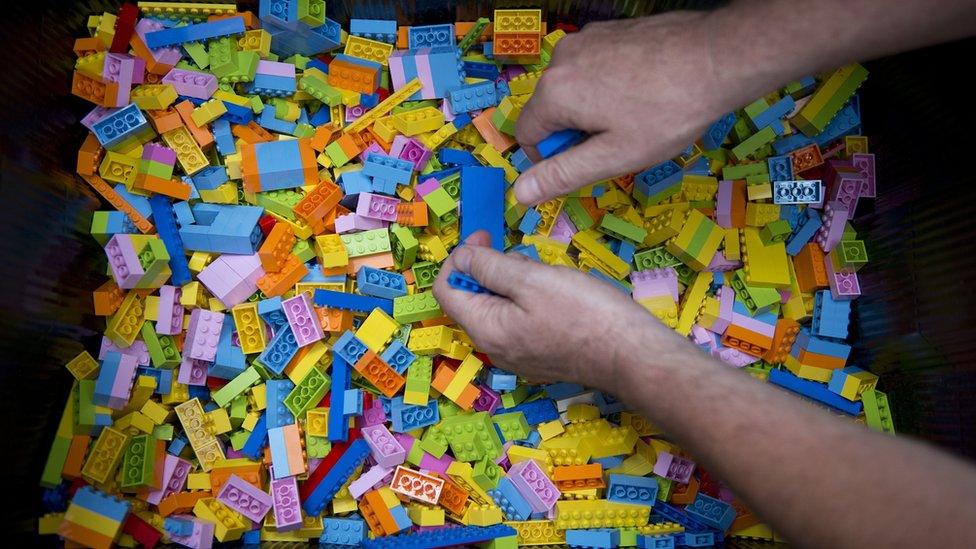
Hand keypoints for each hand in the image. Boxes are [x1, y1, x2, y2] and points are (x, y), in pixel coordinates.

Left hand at [432, 231, 688, 393]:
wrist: (633, 355)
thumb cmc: (585, 312)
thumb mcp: (532, 278)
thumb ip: (490, 266)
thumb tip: (461, 257)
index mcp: (486, 329)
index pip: (447, 291)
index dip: (459, 258)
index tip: (485, 235)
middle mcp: (496, 349)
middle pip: (472, 301)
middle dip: (486, 270)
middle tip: (519, 252)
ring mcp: (519, 358)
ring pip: (498, 311)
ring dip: (509, 284)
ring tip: (542, 272)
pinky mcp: (542, 359)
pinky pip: (519, 324)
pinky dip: (526, 302)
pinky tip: (555, 294)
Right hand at [514, 12, 739, 204]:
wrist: (717, 57)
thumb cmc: (667, 113)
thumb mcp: (613, 156)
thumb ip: (563, 174)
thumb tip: (521, 193)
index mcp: (555, 93)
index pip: (526, 134)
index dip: (550, 158)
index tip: (586, 163)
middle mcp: (562, 59)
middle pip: (550, 108)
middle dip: (575, 131)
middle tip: (619, 142)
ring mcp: (587, 39)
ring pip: (573, 87)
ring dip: (592, 109)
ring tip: (636, 117)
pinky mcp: (610, 30)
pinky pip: (593, 66)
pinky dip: (608, 84)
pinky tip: (643, 93)